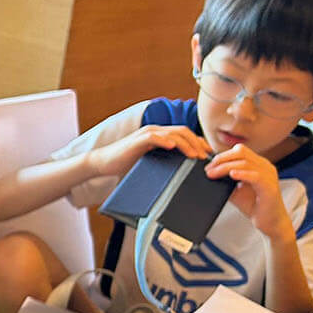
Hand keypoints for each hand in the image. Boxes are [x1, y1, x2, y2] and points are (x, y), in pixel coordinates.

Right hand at [87, 123, 209, 178]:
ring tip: (196, 156)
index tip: (208, 154)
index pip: (184, 135)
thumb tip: (177, 181)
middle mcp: (155, 131)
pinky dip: (165, 141)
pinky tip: (174, 147)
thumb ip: (162, 166)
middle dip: (197, 143)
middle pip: (183, 132)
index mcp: (159, 136)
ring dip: (187, 144)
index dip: (198, 142)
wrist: (104, 163)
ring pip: (173, 133)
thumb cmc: (125, 165)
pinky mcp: (138, 140)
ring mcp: (147, 134)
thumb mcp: (149, 165)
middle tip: (207, 157)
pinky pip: (155, 137)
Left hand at [205, 144, 291, 239]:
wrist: (270, 223)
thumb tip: (210, 174)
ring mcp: (269, 176)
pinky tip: (232, 175)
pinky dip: (243, 174)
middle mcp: (265, 167)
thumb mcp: (236, 191)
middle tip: (208, 170)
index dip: (223, 156)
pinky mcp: (270, 187)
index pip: (240, 151)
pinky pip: (256, 176)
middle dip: (222, 159)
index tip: (209, 166)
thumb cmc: (255, 206)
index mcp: (259, 164)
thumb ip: (226, 181)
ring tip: (214, 174)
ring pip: (246, 163)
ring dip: (226, 167)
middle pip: (242, 153)